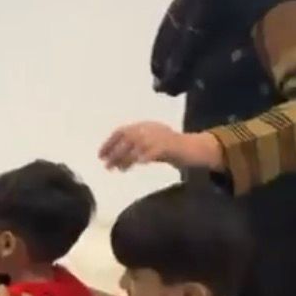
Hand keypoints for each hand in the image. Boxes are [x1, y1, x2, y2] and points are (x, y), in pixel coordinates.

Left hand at [100, 121, 222, 171]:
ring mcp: (159, 136)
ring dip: (124, 158)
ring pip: (136, 146)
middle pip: (126, 139)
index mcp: (145, 126)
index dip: (109, 143)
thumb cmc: (171, 150)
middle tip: (106, 166)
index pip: (121, 131)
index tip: (100, 155)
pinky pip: (151, 152)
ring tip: (118, 170)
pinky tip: (137, 165)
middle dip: (114, 152)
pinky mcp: (168, 146)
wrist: (195, 149)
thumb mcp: (148, 148)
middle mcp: (150, 128)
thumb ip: (133, 151)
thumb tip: (113, 159)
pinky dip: (142, 158)